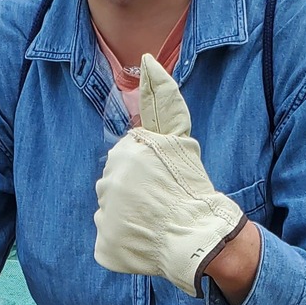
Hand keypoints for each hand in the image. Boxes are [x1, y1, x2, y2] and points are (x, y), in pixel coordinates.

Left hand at [94, 55, 246, 295]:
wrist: (200, 235)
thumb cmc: (193, 186)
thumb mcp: (180, 138)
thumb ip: (162, 101)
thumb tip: (148, 58)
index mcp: (125, 153)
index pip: (125, 161)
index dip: (146, 172)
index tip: (163, 181)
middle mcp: (108, 181)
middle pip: (114, 186)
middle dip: (135, 194)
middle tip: (160, 203)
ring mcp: (104, 216)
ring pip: (111, 213)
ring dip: (130, 217)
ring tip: (155, 222)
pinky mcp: (105, 245)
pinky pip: (110, 243)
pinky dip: (125, 244)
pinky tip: (146, 240)